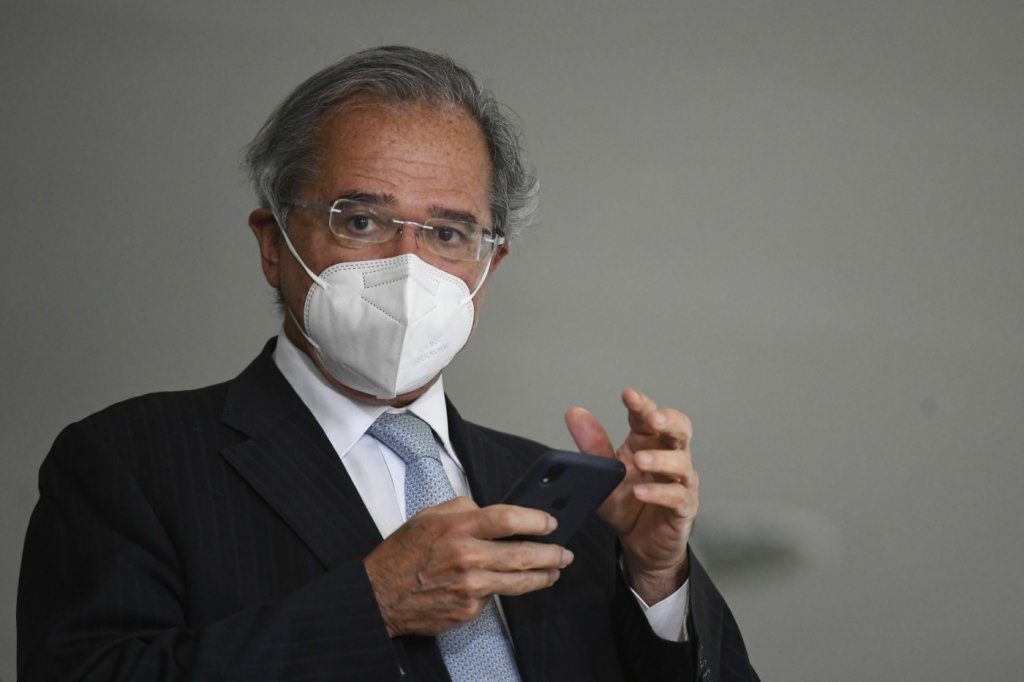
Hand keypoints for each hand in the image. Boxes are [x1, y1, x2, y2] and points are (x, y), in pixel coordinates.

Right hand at [364, 497, 572, 636]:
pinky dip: (501, 589)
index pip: (508, 518)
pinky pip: (494, 597)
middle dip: (550, 553)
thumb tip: (494, 512)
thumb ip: (465, 509)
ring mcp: (470, 587)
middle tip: (564, 552)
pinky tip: (504, 584)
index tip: (550, 522)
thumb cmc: (404, 552)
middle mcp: (467, 557)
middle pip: (522, 554)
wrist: (380, 594)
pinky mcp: (469, 610)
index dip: (535, 519)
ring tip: (554, 571)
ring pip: (518, 582)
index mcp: (458, 528)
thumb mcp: (430, 516)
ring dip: (542, 576)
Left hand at [565, 389, 697, 604]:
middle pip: (680, 429)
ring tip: (639, 460)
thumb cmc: (626, 503)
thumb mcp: (603, 474)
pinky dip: (659, 493)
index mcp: (649, 443)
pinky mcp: (683, 508)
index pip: (650, 416)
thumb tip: (575, 412)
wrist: (639, 542)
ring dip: (661, 459)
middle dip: (668, 420)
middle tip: (651, 419)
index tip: (628, 395)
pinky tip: (641, 492)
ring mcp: (680, 482)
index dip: (642, 404)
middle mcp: (669, 457)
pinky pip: (677, 497)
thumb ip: (592, 445)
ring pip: (682, 462)